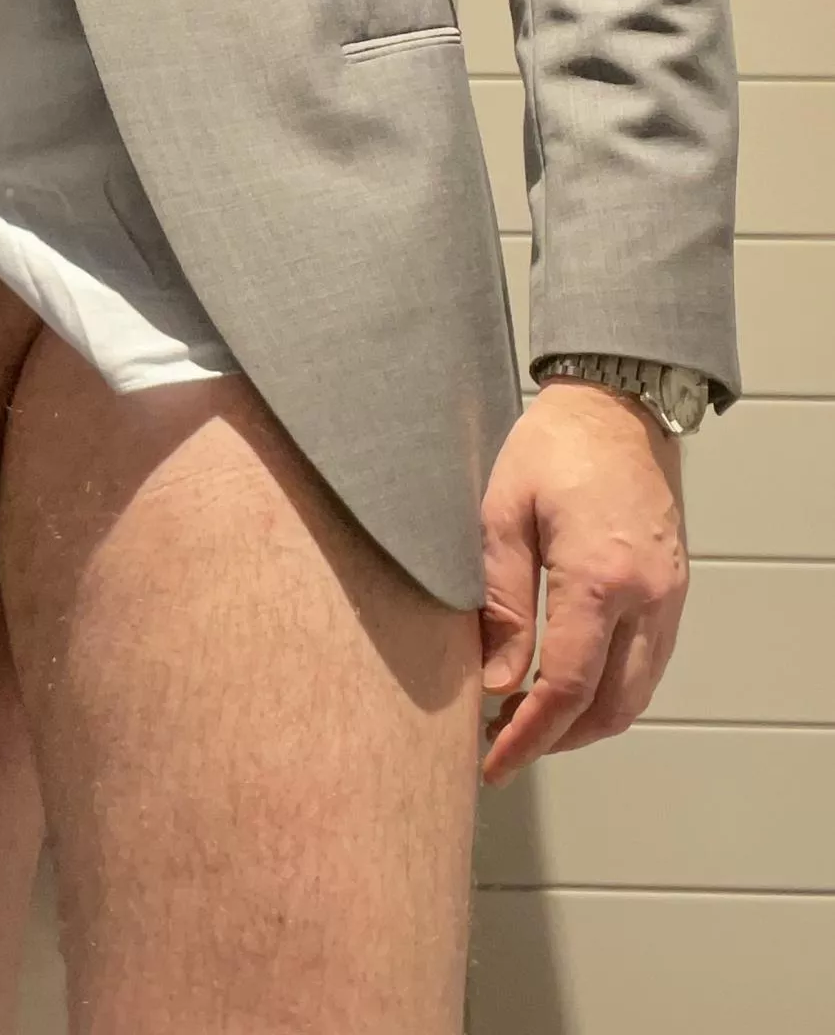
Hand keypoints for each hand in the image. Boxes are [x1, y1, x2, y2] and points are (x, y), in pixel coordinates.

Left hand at [478, 377, 688, 787]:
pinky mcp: (674, 589)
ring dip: (586, 721)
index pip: (565, 686)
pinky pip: (649, 664)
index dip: (528, 735)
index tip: (492, 761)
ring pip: (636, 693)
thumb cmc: (551, 448)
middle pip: (610, 707)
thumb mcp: (502, 516)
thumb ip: (501, 602)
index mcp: (598, 578)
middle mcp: (647, 597)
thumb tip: (495, 680)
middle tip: (503, 745)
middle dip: (557, 739)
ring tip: (529, 720)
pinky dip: (611, 689)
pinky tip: (569, 683)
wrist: (616, 405)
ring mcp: (669, 596)